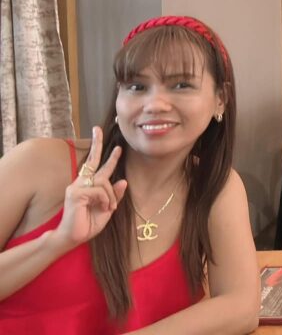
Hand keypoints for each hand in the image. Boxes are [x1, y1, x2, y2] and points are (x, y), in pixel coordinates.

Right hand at [53, 127, 127, 251]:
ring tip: (107, 208)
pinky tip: (103, 208)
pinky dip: (106, 200)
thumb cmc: (87, 224)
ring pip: (103, 181)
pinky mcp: (75, 193)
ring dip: (110, 196)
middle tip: (98, 129)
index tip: (115, 145)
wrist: (72, 238)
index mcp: (88, 186)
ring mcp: (76, 186)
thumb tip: (123, 181)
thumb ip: (114, 196)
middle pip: (92, 160)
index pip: (96, 166)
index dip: (105, 155)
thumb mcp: (106, 209)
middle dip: (97, 144)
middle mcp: (80, 182)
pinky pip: (99, 190)